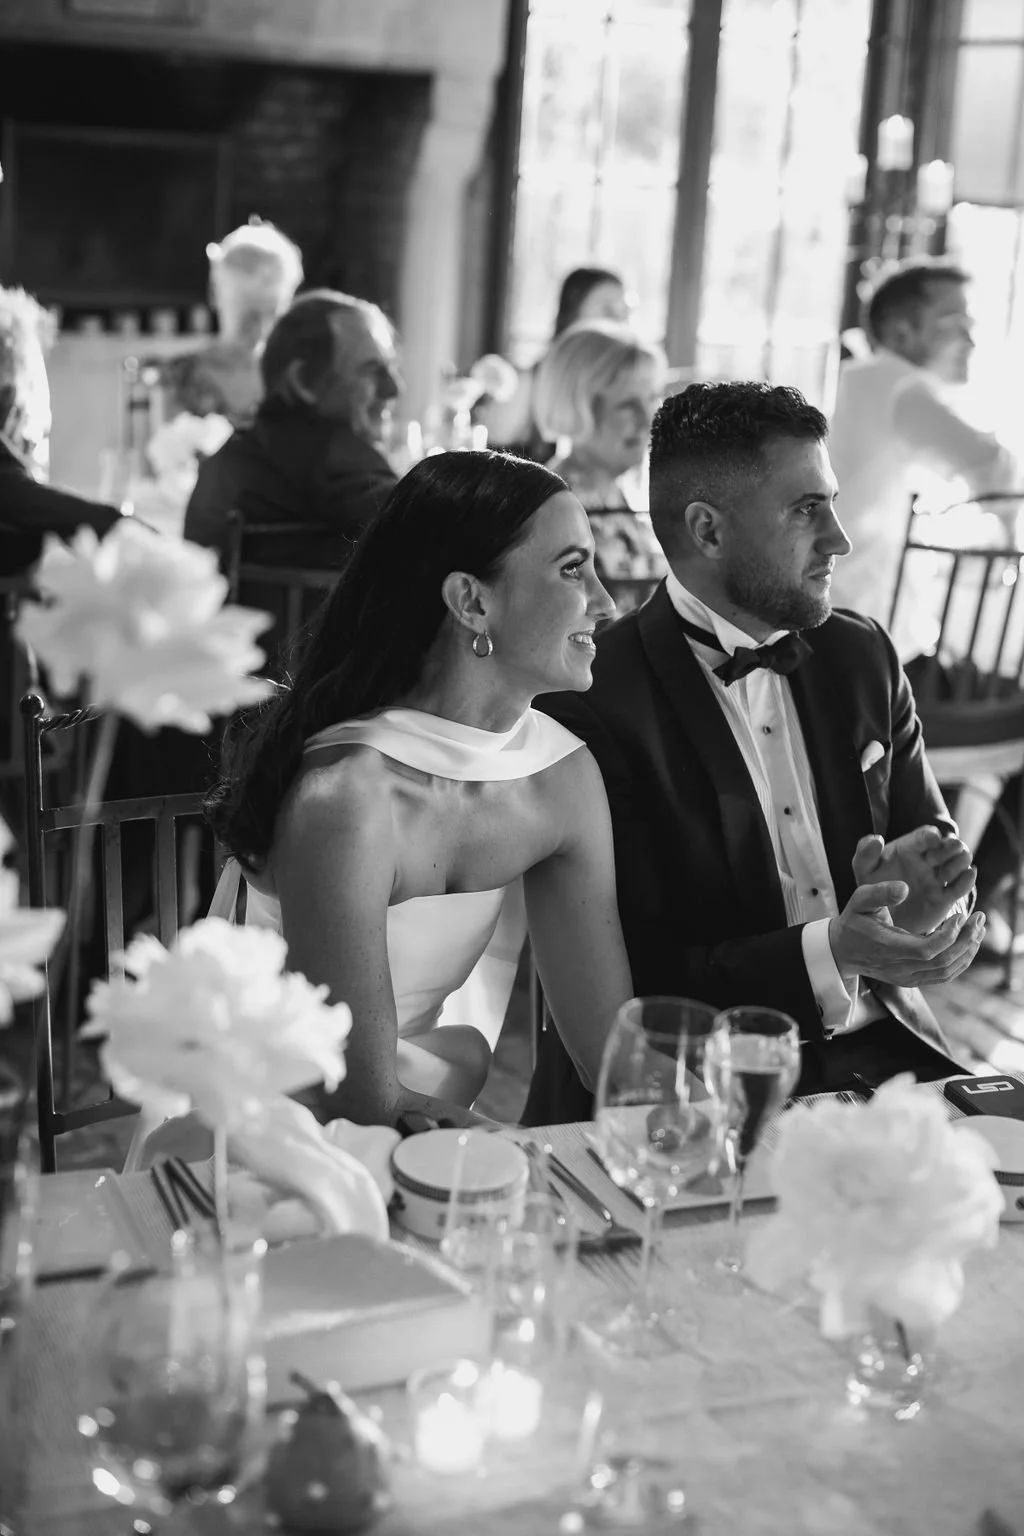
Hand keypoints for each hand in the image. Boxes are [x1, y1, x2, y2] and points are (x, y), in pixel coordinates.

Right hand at [829, 878, 985, 987]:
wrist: (843, 951)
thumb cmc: (853, 922)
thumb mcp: (859, 900)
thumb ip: (880, 892)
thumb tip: (905, 888)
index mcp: (887, 948)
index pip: (926, 950)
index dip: (948, 935)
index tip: (960, 915)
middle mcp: (899, 968)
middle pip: (942, 961)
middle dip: (966, 940)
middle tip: (979, 918)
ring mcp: (907, 977)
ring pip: (946, 971)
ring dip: (967, 951)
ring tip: (979, 929)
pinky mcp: (913, 980)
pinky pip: (943, 976)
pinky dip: (961, 962)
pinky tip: (969, 944)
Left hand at [852, 827, 975, 934]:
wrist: (881, 916)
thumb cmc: (872, 885)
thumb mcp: (864, 869)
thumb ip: (865, 854)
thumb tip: (876, 839)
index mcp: (910, 848)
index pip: (924, 836)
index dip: (930, 836)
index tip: (934, 838)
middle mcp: (928, 860)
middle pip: (947, 847)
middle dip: (952, 846)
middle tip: (955, 847)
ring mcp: (939, 878)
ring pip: (958, 864)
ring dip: (961, 862)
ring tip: (959, 863)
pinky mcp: (945, 897)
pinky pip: (960, 888)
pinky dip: (967, 880)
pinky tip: (969, 874)